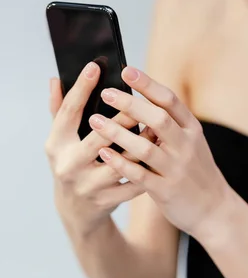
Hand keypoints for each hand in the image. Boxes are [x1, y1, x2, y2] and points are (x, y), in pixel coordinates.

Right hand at [45, 62, 157, 238]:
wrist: (77, 210)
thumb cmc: (72, 162)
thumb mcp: (61, 139)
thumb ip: (59, 110)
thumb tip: (55, 78)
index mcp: (56, 145)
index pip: (68, 112)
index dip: (81, 88)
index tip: (95, 66)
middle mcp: (69, 165)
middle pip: (98, 137)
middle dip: (121, 118)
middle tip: (139, 100)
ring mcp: (88, 185)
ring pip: (121, 161)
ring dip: (142, 142)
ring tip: (158, 125)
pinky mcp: (107, 200)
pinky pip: (133, 181)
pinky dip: (148, 167)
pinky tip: (161, 151)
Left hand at [88, 66, 231, 237]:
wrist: (215, 209)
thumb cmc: (195, 170)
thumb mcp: (191, 142)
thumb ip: (170, 124)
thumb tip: (138, 100)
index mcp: (191, 129)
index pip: (170, 100)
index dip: (148, 84)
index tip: (126, 71)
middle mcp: (186, 146)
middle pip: (158, 119)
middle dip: (130, 104)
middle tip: (105, 93)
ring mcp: (177, 169)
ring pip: (145, 147)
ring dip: (118, 133)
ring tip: (95, 121)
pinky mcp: (167, 190)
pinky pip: (140, 175)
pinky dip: (121, 163)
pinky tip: (104, 154)